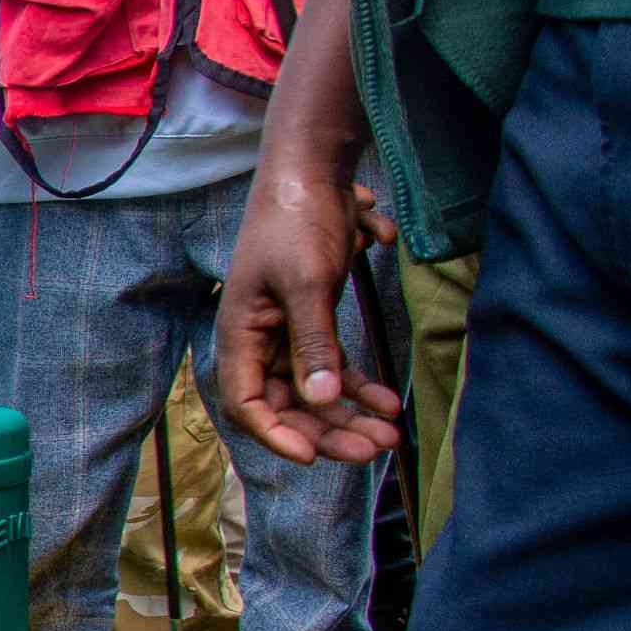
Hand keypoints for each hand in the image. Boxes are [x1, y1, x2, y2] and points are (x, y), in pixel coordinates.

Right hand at [218, 149, 403, 466]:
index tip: (312, 457)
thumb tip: (323, 400)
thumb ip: (314, 344)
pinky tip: (389, 399)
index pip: (246, 403)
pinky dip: (360, 386)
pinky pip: (335, 367)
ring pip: (315, 390)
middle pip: (287, 404)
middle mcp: (259, 342)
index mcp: (241, 334)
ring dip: (349, 415)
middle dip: (328, 431)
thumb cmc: (297, 223)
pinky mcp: (314, 320)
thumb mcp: (307, 283)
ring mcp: (287, 333)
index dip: (276, 434)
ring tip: (389, 433)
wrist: (312, 173)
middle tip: (373, 449)